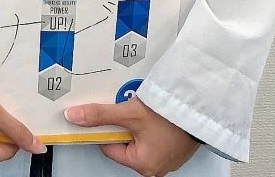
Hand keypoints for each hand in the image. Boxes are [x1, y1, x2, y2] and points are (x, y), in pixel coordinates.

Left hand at [65, 97, 198, 175]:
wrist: (199, 107)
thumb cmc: (171, 116)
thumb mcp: (129, 113)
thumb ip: (100, 115)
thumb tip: (75, 117)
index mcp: (143, 165)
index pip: (110, 147)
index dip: (106, 129)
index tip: (107, 115)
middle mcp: (155, 167)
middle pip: (124, 143)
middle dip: (123, 125)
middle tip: (129, 110)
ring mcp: (166, 158)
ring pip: (139, 139)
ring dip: (137, 123)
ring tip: (144, 111)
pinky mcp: (174, 148)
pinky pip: (154, 137)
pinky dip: (150, 125)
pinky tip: (154, 114)